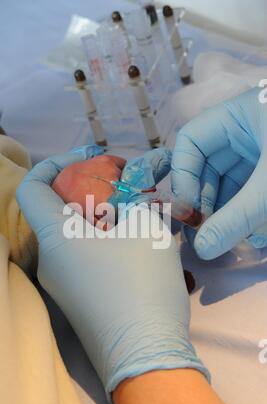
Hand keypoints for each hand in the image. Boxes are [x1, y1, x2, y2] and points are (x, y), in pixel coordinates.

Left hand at [16, 145, 208, 400]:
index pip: (32, 187)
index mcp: (54, 237)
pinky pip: (82, 259)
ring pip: (73, 237)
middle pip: (56, 211)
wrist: (147, 355)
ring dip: (101, 218)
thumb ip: (138, 203)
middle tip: (124, 185)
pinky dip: (103, 242)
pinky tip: (136, 243)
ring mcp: (62, 285)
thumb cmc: (141, 284)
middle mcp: (49, 261)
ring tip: (137, 212)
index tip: (87, 159)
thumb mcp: (147, 230)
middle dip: (88, 190)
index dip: (53, 164)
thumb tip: (133, 199)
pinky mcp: (77, 301)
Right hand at [171, 87, 266, 259]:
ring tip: (228, 236)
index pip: (191, 141)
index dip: (183, 175)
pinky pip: (248, 189)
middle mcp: (244, 131)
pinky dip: (245, 210)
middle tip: (206, 229)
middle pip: (207, 166)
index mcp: (238, 115)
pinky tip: (249, 232)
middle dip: (206, 200)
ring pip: (228, 182)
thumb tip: (204, 250)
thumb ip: (238, 217)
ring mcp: (260, 150)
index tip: (188, 209)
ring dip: (226, 210)